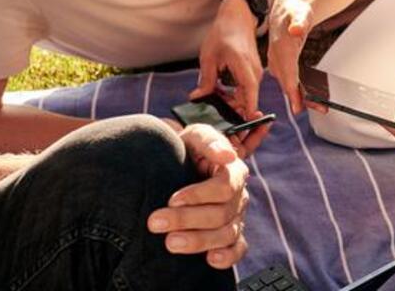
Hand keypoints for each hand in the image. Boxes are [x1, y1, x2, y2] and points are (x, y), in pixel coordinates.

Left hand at [147, 124, 249, 270]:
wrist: (178, 165)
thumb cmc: (187, 149)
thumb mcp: (194, 136)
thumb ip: (209, 141)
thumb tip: (227, 155)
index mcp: (233, 170)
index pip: (225, 186)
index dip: (199, 195)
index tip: (172, 199)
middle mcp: (239, 195)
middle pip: (221, 213)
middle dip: (187, 219)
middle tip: (155, 222)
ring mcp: (236, 216)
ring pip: (227, 234)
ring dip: (199, 240)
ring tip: (170, 243)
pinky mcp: (231, 234)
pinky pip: (238, 249)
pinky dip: (228, 256)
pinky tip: (210, 259)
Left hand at [194, 0, 262, 118]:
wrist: (237, 17)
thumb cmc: (223, 33)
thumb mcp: (209, 57)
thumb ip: (206, 80)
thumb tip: (198, 98)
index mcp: (245, 70)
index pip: (250, 99)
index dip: (243, 116)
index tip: (233, 128)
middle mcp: (254, 74)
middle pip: (246, 102)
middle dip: (231, 111)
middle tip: (211, 116)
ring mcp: (254, 74)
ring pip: (244, 97)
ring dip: (230, 102)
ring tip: (211, 102)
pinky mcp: (251, 73)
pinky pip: (243, 90)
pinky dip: (232, 94)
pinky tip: (217, 92)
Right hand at [265, 0, 313, 113]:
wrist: (285, 8)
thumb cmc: (294, 10)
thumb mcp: (300, 12)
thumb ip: (299, 21)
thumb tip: (296, 30)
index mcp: (281, 47)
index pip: (287, 72)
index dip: (292, 90)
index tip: (297, 105)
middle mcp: (276, 56)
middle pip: (287, 82)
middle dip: (298, 98)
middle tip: (316, 109)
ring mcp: (277, 61)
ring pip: (287, 82)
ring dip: (299, 96)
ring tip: (317, 106)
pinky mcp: (281, 63)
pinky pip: (288, 79)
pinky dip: (296, 89)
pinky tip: (305, 96)